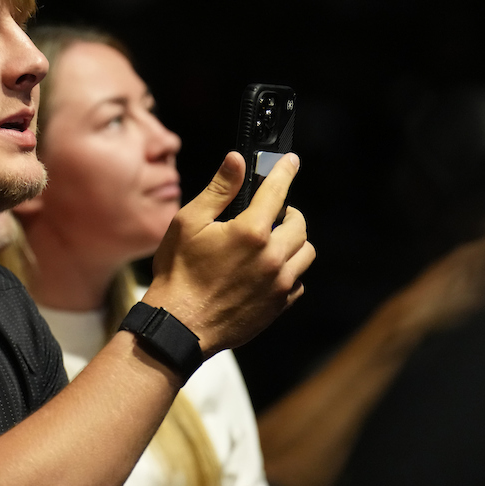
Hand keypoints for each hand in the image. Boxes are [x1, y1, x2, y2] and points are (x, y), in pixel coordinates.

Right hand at [143, 152, 314, 356]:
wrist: (180, 325)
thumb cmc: (179, 273)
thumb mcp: (189, 223)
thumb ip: (218, 190)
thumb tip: (237, 160)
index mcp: (250, 232)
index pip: (277, 191)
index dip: (285, 171)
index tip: (291, 162)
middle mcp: (272, 256)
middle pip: (299, 224)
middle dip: (288, 212)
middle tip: (271, 213)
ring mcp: (279, 283)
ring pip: (305, 252)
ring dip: (293, 242)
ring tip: (271, 242)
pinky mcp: (278, 305)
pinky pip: (298, 281)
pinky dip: (289, 271)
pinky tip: (267, 270)